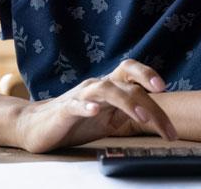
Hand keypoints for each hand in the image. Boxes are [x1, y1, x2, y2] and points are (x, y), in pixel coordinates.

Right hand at [13, 59, 176, 152]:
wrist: (36, 126)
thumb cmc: (75, 122)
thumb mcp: (108, 118)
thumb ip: (128, 113)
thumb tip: (155, 114)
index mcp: (108, 87)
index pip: (130, 73)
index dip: (147, 74)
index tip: (164, 87)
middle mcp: (96, 87)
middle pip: (124, 80)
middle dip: (147, 95)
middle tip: (161, 101)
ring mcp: (80, 97)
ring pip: (105, 89)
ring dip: (127, 102)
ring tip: (142, 117)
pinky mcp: (64, 111)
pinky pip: (76, 105)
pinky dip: (86, 107)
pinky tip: (94, 111)